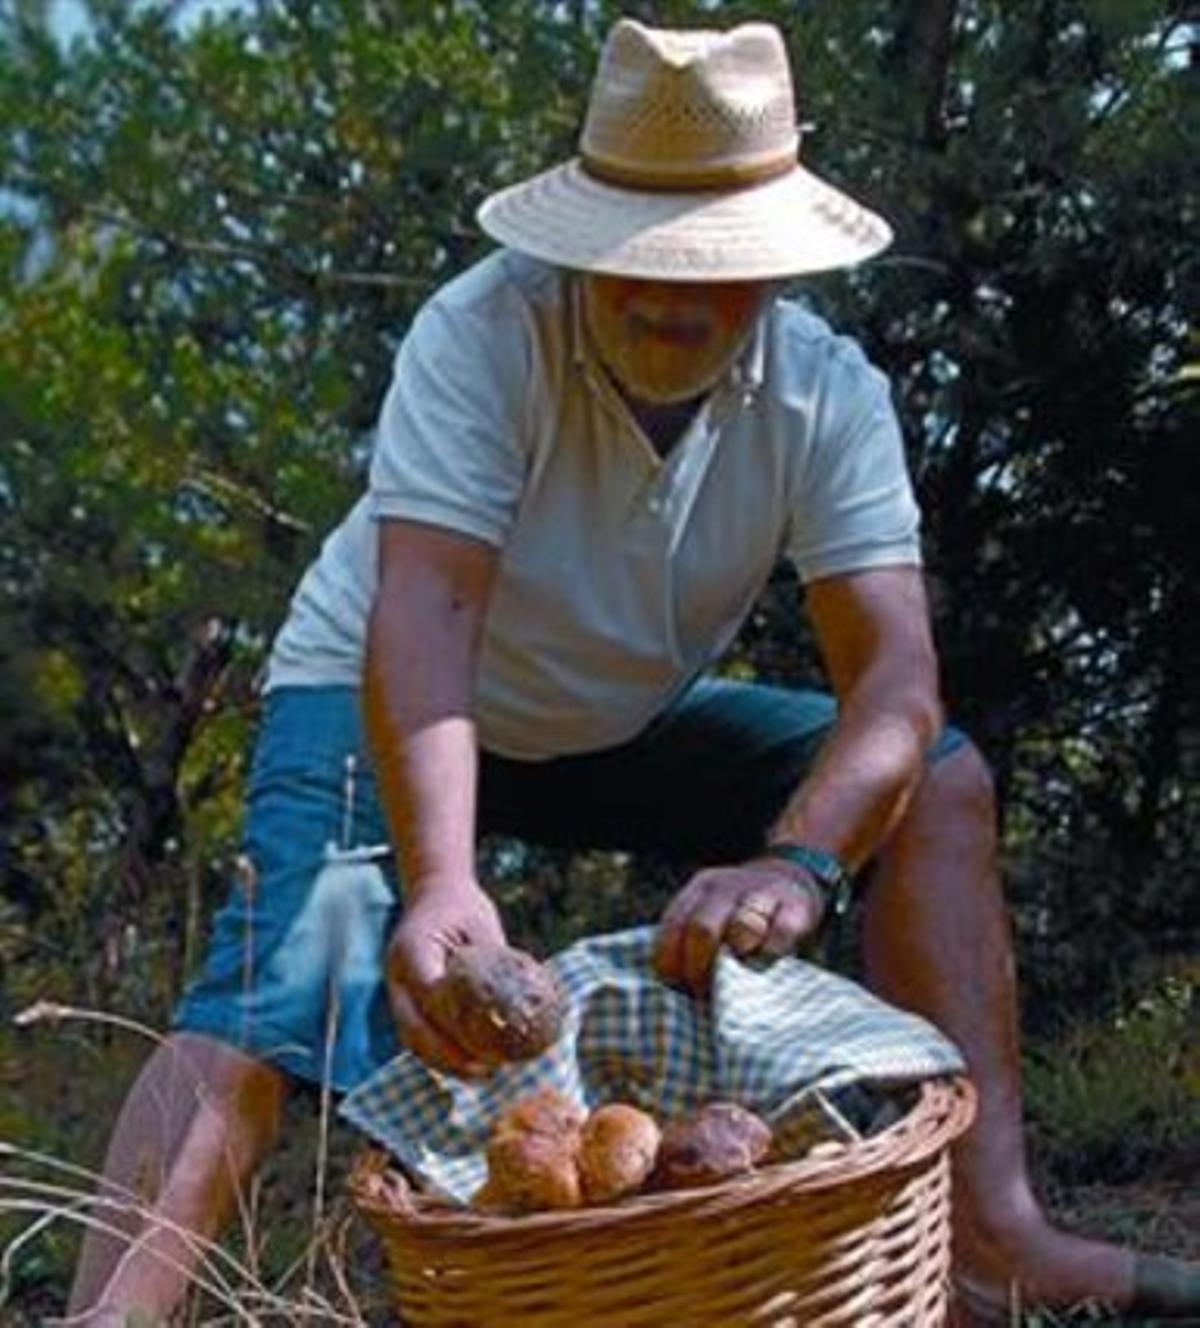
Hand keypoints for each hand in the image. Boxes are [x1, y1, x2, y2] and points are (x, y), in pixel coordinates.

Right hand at [385, 876, 506, 1076]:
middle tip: (485, 1069)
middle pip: (413, 1026)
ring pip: (411, 1038)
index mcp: (412, 948)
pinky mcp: (404, 1001)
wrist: (433, 893)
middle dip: (448, 1054)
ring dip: (443, 1062)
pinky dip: (439, 1054)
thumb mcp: (481, 925)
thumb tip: (521, 1001)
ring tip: (480, 1074)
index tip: (485, 1039)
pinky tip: (467, 1066)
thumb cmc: (462, 907)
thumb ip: (492, 961)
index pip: (429, 991)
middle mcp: (397, 973)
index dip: (454, 1019)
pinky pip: (416, 1035)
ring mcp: (396, 989)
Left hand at [653, 858, 825, 991]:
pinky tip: (762, 966)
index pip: (674, 924)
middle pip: (703, 928)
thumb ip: (692, 940)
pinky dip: (769, 955)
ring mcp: (762, 893)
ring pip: (743, 927)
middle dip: (699, 967)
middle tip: (704, 992)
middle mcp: (727, 886)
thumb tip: (677, 986)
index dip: (671, 961)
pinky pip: (780, 934)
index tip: (678, 985)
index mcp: (700, 888)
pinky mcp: (796, 907)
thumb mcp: (712, 912)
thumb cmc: (742, 912)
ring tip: (732, 984)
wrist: (791, 878)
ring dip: (735, 962)